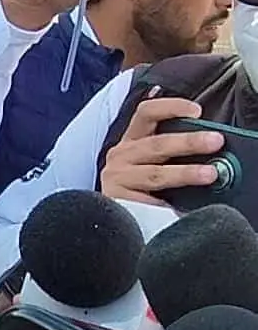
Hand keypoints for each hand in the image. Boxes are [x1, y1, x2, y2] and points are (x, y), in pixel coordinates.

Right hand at [100, 97, 222, 203]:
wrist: (115, 222)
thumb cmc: (141, 189)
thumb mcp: (154, 163)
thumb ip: (174, 151)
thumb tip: (211, 146)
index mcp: (132, 141)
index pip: (147, 113)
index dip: (171, 108)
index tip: (196, 111)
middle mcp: (121, 156)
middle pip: (156, 144)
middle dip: (188, 142)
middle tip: (215, 142)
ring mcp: (117, 178)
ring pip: (155, 173)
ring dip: (185, 172)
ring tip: (210, 174)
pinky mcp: (116, 200)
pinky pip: (147, 202)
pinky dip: (166, 203)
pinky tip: (182, 206)